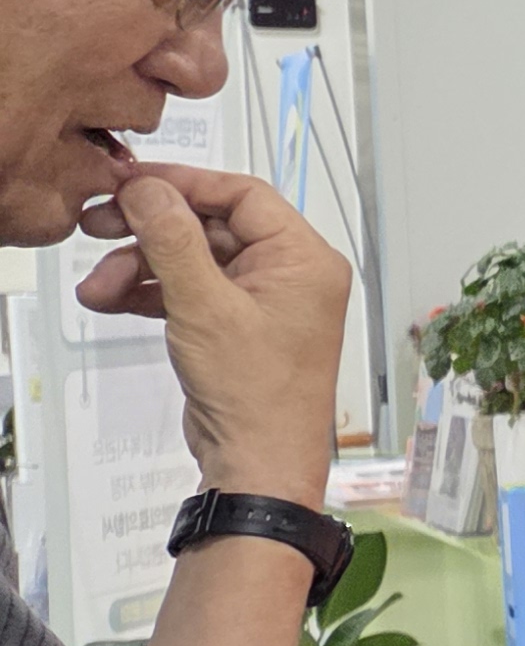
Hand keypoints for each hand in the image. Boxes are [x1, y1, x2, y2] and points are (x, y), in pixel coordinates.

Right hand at [76, 163, 346, 502]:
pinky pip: (190, 291)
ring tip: (99, 286)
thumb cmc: (258, 395)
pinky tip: (111, 299)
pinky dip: (151, 292)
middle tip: (100, 224)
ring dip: (141, 267)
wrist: (257, 462)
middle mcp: (291, 275)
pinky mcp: (237, 326)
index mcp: (304, 259)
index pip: (243, 194)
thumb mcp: (204, 306)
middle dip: (151, 230)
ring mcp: (263, 301)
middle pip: (211, 225)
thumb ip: (173, 240)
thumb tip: (150, 190)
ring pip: (193, 260)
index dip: (183, 184)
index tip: (133, 182)